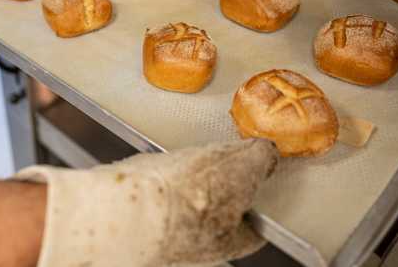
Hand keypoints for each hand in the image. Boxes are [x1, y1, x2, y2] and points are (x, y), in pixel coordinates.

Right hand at [16, 139, 277, 266]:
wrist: (130, 206)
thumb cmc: (188, 199)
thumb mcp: (242, 167)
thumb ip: (261, 158)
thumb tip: (267, 153)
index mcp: (233, 241)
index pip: (257, 223)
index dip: (259, 196)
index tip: (259, 172)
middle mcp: (200, 243)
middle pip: (220, 207)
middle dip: (217, 180)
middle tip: (215, 155)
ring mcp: (167, 231)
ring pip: (185, 197)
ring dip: (183, 173)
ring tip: (181, 157)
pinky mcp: (138, 216)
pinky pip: (154, 190)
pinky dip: (155, 174)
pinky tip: (154, 165)